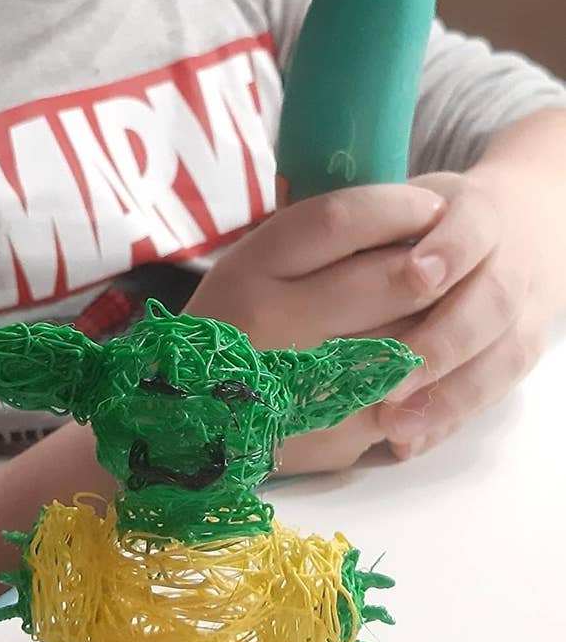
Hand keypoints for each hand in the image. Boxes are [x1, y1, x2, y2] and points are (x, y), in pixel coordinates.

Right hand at [185, 183, 445, 471]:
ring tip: (444, 310)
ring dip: (441, 319)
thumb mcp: (252, 268)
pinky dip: (426, 376)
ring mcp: (304, 384)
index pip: (341, 220)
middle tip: (451, 260)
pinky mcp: (332, 434)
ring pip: (410, 336)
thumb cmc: (234, 329)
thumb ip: (317, 243)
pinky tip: (422, 365)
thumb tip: (409, 218)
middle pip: (390, 277)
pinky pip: (407, 394)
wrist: (189, 422)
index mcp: (249, 271)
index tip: (431, 207)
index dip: (398, 207)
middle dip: (436, 264)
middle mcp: (274, 324)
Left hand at [377, 163, 565, 458]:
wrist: (507, 233)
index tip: (418, 274)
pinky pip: (497, 389)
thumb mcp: (402, 209)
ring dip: (448, 394)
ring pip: (504, 353)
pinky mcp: (524, 350)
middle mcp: (511, 260)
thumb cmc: (426, 224)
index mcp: (478, 211)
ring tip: (393, 424)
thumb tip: (332, 249)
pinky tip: (407, 442)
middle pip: (492, 301)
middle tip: (390, 377)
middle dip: (442, 341)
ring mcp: (524, 308)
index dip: (451, 249)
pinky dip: (451, 416)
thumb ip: (366, 230)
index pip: (474, 225)